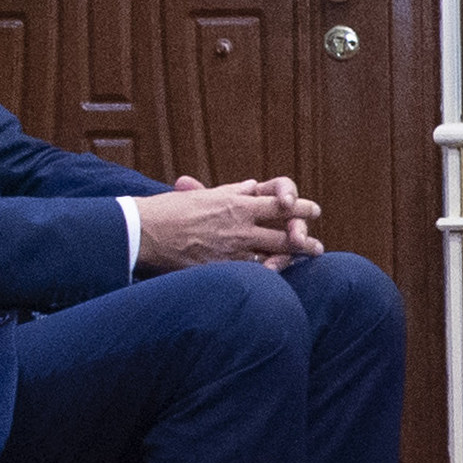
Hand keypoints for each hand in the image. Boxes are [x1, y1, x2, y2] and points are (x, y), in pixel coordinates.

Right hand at [142, 176, 326, 271]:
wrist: (144, 231)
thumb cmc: (169, 210)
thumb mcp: (205, 195)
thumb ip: (232, 191)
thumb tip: (252, 185)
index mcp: (236, 202)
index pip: (280, 202)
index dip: (300, 206)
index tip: (312, 210)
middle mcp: (240, 224)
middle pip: (285, 230)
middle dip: (305, 238)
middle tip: (317, 246)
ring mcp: (233, 248)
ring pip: (274, 254)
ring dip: (294, 257)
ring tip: (306, 261)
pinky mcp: (222, 267)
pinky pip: (253, 273)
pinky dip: (269, 274)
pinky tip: (278, 277)